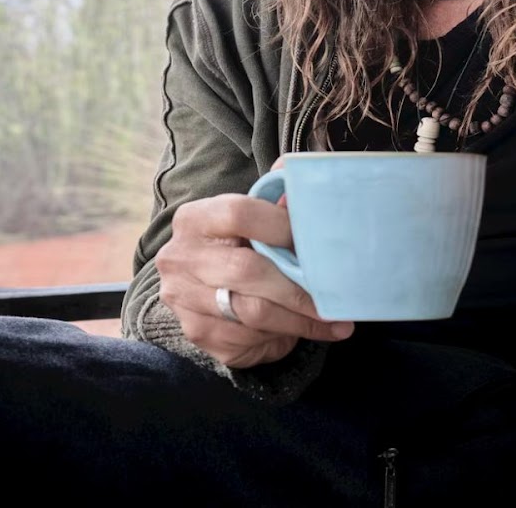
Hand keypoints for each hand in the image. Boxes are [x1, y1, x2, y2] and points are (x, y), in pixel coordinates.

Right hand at [157, 188, 353, 368]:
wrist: (202, 287)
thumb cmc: (238, 244)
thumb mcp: (252, 218)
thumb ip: (276, 201)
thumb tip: (306, 177)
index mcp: (195, 219)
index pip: (239, 214)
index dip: (282, 227)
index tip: (316, 243)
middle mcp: (180, 258)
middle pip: (247, 271)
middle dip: (297, 288)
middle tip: (335, 299)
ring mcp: (184, 300)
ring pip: (251, 313)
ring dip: (299, 320)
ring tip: (334, 322)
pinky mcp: (198, 333)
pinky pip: (247, 339)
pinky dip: (281, 336)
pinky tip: (301, 331)